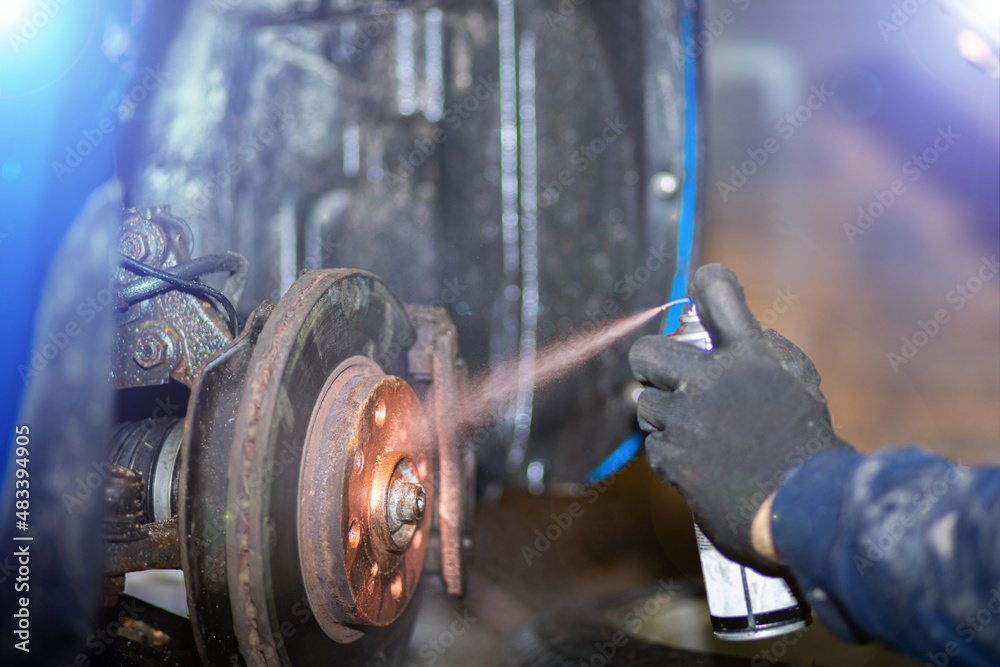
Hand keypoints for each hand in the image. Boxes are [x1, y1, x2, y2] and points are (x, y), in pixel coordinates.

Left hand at [629, 264, 849, 572]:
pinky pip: (653, 446)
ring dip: (663, 419)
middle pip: (646, 351)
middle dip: (649, 365)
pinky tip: (698, 468)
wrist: (803, 507)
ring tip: (694, 435)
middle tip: (665, 380)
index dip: (706, 284)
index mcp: (749, 356)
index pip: (718, 295)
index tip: (701, 288)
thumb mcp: (801, 386)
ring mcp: (689, 418)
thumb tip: (753, 332)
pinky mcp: (674, 456)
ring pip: (645, 404)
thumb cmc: (807, 447)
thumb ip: (772, 354)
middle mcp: (712, 379)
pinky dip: (670, 458)